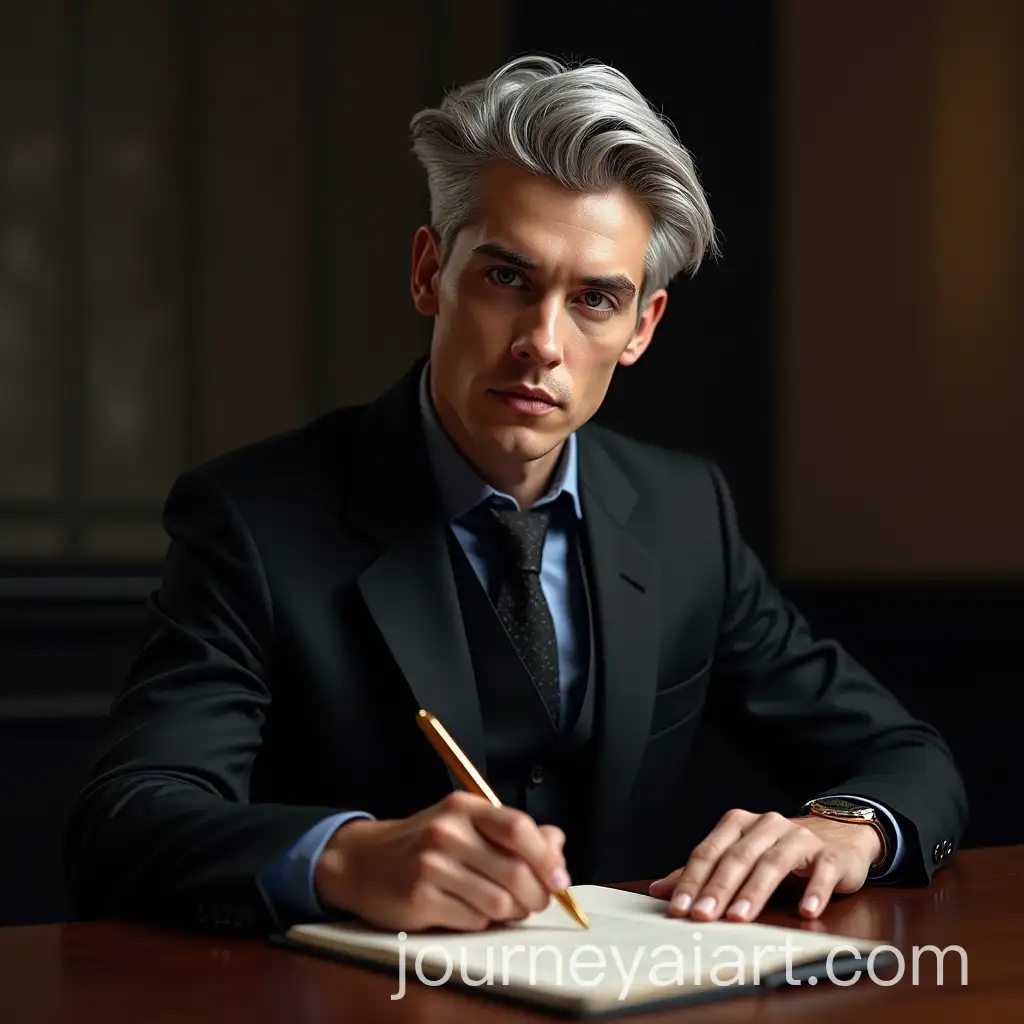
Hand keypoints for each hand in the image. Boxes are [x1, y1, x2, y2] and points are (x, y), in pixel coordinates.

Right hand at [314, 791, 569, 930]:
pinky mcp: (419, 899)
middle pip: (514, 871)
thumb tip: (556, 844)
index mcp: (464, 807)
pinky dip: (481, 921)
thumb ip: (512, 832)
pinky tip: (470, 910)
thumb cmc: (424, 843)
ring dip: (510, 912)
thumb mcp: (466, 823)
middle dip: (536, 895)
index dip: (546, 857)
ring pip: (498, 901)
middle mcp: (447, 831)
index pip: (518, 828)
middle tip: (536, 902)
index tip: (559, 879)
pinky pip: (473, 920)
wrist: (363, 861)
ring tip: (504, 907)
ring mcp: (430, 865)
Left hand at [648, 808, 882, 921]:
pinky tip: (806, 911)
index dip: (692, 879)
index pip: (709, 852)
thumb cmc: (779, 848)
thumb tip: (659, 889)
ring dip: (755, 891)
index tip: (679, 907)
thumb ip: (702, 872)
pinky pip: (821, 871)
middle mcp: (767, 825)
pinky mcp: (830, 855)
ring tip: (740, 917)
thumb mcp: (739, 854)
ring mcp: (799, 838)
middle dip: (718, 888)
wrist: (837, 834)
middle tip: (703, 916)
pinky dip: (814, 891)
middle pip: (737, 857)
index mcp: (738, 824)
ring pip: (773, 863)